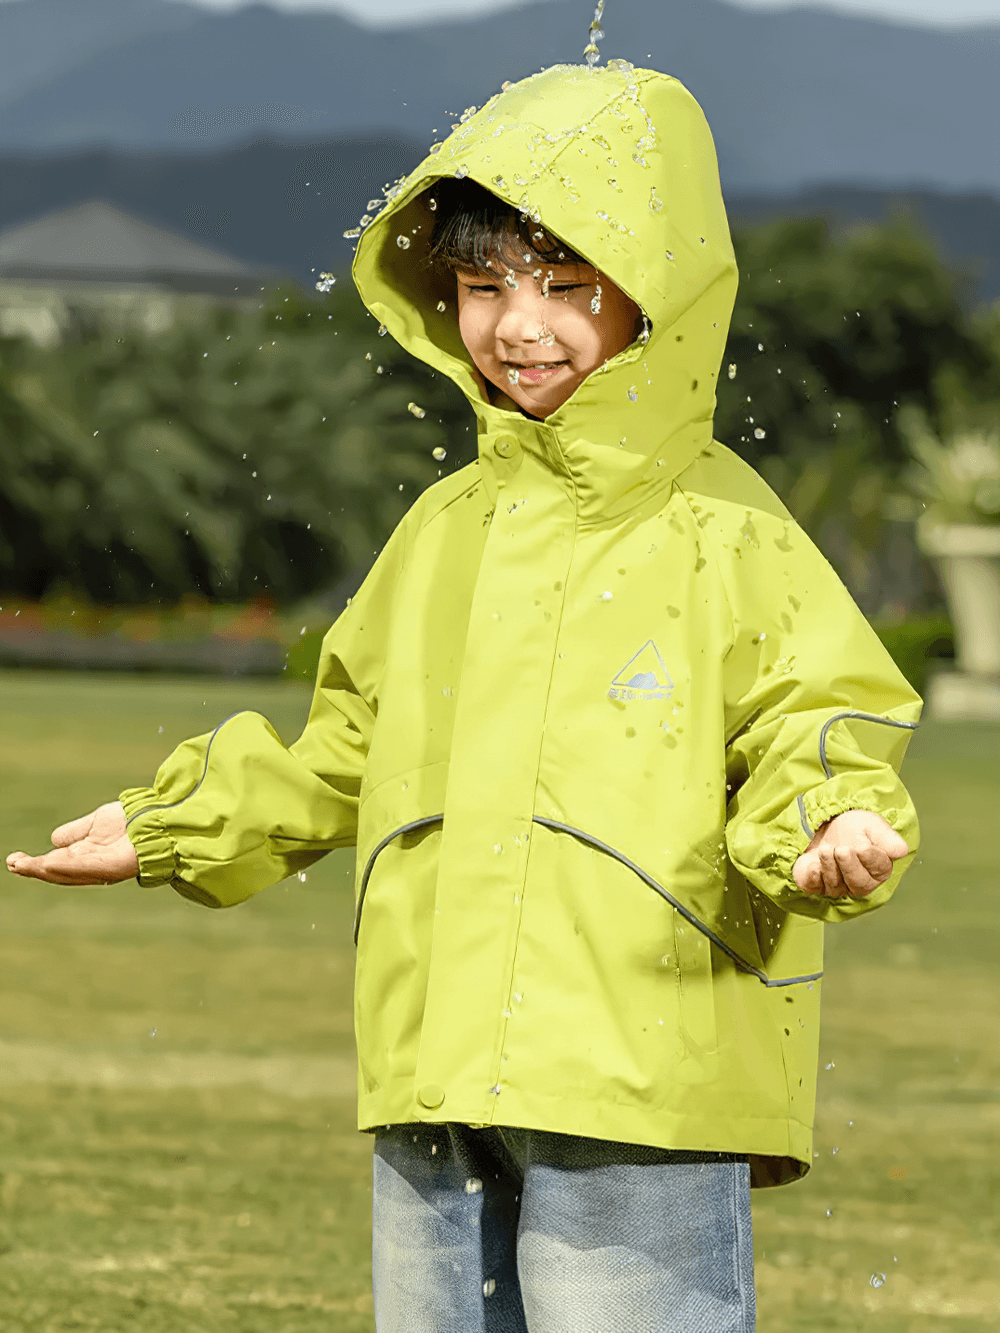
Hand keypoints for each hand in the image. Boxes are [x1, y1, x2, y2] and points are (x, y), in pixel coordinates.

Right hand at [6, 802, 138, 884]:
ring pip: (65, 872)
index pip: (55, 863)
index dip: (35, 863)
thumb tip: (54, 840)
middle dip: (33, 869)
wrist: (158, 818)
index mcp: (86, 855)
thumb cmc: (132, 820)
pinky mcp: (110, 866)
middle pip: (56, 871)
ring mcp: (100, 867)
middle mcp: (91, 865)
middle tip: (12, 864)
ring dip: (40, 869)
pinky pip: (82, 868)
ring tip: (19, 865)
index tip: (15, 860)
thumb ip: (75, 832)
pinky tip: (46, 863)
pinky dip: (63, 866)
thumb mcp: (96, 822)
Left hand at [793, 809, 908, 898]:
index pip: (879, 869)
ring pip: (836, 885)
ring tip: (825, 849)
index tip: (862, 846)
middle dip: (849, 866)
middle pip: (858, 883)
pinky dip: (813, 878)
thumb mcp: (872, 826)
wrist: (827, 826)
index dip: (870, 859)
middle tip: (841, 849)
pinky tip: (813, 866)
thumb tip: (901, 850)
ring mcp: (838, 886)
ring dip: (829, 866)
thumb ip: (886, 838)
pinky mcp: (816, 883)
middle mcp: (860, 882)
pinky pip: (814, 887)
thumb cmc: (854, 829)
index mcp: (879, 869)